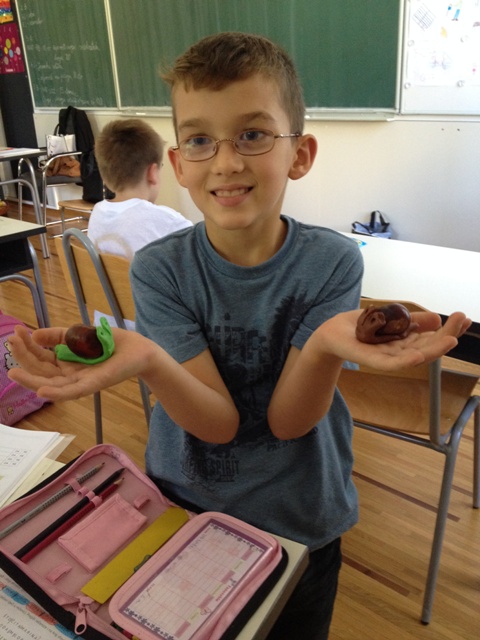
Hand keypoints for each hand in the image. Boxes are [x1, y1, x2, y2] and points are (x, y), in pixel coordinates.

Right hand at [7, 324, 156, 400]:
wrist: (137, 349)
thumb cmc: (109, 342)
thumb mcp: (78, 334)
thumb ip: (57, 335)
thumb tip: (34, 334)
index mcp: (65, 363)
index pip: (40, 357)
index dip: (26, 346)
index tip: (15, 331)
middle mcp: (69, 375)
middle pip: (41, 371)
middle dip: (24, 358)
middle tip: (10, 342)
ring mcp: (80, 381)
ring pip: (50, 385)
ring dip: (31, 380)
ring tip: (13, 372)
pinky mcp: (93, 384)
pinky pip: (72, 392)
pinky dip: (56, 393)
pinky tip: (41, 391)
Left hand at [317, 309, 469, 370]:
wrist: (332, 333)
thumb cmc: (360, 326)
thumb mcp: (391, 318)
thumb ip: (412, 321)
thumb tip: (436, 318)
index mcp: (405, 342)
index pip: (432, 338)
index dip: (449, 329)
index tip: (464, 317)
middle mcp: (399, 352)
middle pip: (428, 348)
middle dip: (447, 335)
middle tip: (463, 320)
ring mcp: (386, 358)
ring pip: (414, 356)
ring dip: (434, 349)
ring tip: (451, 339)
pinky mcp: (371, 360)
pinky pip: (390, 364)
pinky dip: (405, 361)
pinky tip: (418, 356)